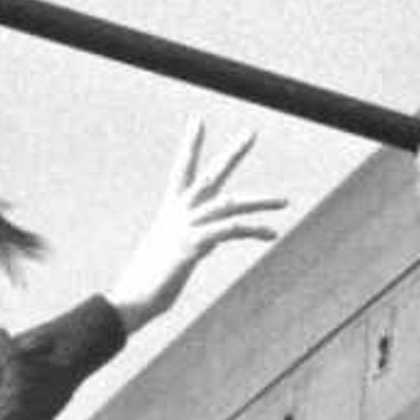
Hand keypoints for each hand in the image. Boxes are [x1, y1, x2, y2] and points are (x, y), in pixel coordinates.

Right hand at [105, 121, 292, 333]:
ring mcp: (185, 227)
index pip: (183, 170)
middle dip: (232, 153)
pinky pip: (231, 230)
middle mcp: (178, 213)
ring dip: (261, 201)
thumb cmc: (151, 280)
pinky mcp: (193, 245)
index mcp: (171, 211)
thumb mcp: (177, 252)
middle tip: (252, 132)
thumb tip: (216, 238)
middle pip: (211, 175)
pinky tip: (271, 233)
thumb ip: (199, 238)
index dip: (192, 145)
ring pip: (230, 203)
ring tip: (286, 201)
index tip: (198, 121)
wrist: (133, 298)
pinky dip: (254, 229)